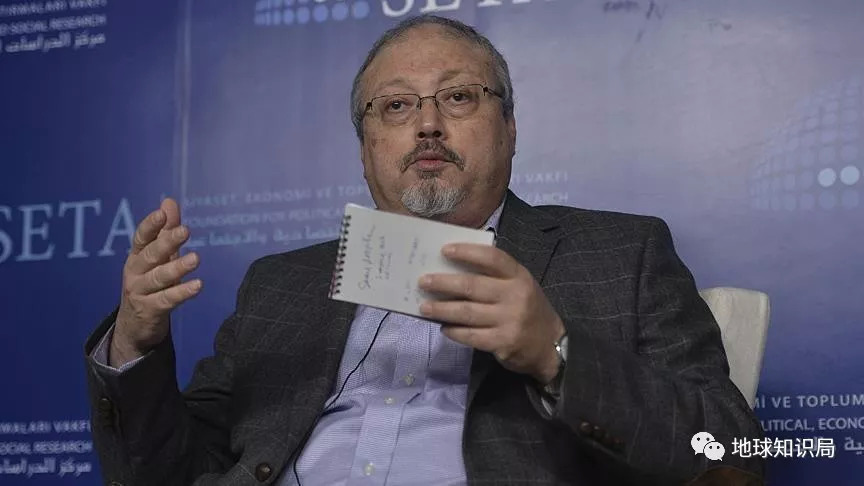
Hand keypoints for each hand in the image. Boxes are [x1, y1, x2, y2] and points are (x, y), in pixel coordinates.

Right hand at [112, 198, 201, 366]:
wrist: (134, 325)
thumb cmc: (149, 283)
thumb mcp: (157, 257)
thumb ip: (165, 230)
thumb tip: (169, 201)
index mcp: (136, 256)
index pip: (141, 238)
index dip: (151, 225)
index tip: (162, 214)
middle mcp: (135, 272)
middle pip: (151, 255)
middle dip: (167, 242)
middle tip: (185, 231)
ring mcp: (140, 292)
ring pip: (159, 277)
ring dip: (177, 267)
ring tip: (196, 258)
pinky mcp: (150, 310)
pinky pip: (167, 299)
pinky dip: (182, 292)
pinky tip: (197, 285)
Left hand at [417, 243, 564, 382]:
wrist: (550, 345)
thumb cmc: (528, 309)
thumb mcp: (519, 286)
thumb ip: (494, 278)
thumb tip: (452, 270)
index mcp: (519, 275)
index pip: (492, 258)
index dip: (467, 252)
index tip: (445, 250)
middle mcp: (515, 295)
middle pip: (472, 286)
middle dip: (444, 283)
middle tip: (423, 281)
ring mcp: (510, 320)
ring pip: (467, 312)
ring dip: (442, 309)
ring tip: (424, 307)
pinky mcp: (503, 342)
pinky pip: (471, 336)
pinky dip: (454, 331)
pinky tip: (443, 328)